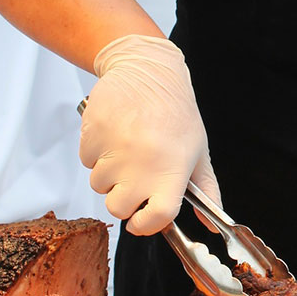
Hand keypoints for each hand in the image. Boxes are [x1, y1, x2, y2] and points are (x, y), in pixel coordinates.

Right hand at [79, 35, 219, 235]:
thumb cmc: (176, 112)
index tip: (142, 221)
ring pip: (99, 185)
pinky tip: (114, 134)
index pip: (155, 218)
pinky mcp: (91, 136)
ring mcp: (113, 151)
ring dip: (109, 173)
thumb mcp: (199, 152)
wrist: (147, 70)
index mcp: (171, 171)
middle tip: (135, 175)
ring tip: (127, 147)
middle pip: (118, 208)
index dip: (146, 225)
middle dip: (123, 198)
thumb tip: (209, 225)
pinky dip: (96, 153)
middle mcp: (141, 165)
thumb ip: (206, 191)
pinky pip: (86, 161)